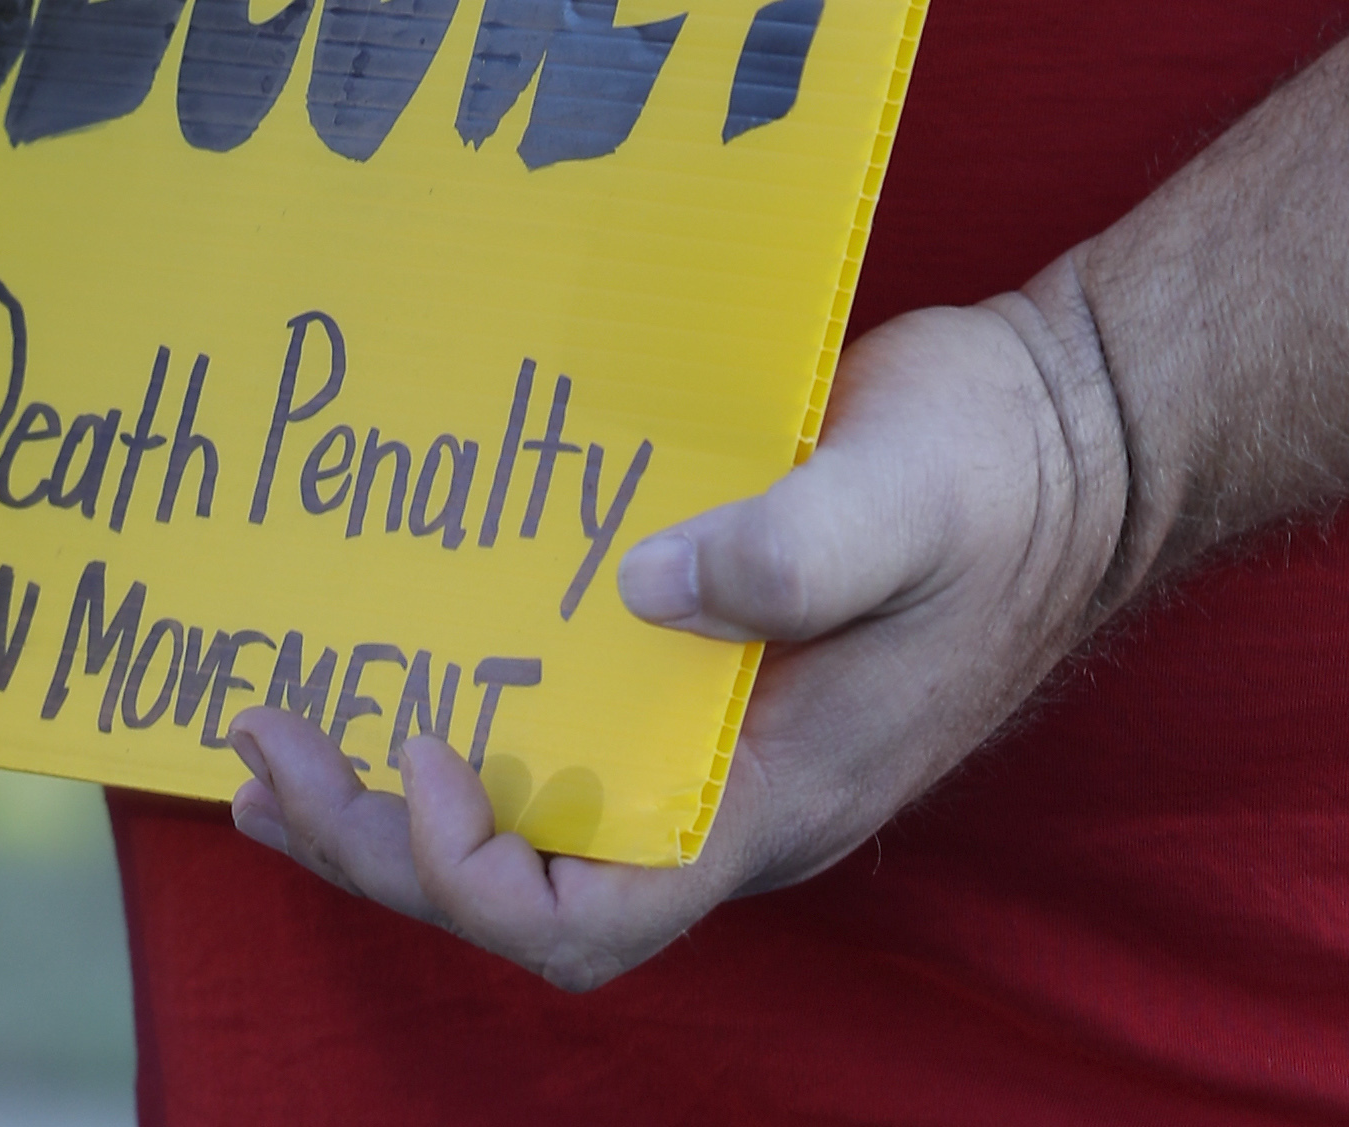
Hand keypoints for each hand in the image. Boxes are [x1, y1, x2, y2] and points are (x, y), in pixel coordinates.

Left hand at [226, 283, 1129, 988]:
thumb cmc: (1004, 473)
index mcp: (777, 799)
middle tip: (262, 757)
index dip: (478, 870)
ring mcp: (722, 739)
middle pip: (531, 892)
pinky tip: (401, 662)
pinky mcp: (710, 662)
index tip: (413, 748)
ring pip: (534, 823)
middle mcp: (735, 797)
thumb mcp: (904, 495)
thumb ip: (783, 552)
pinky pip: (566, 733)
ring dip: (395, 802)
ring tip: (274, 752)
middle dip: (382, 846)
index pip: (594, 919)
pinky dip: (468, 714)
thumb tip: (638, 588)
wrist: (1086, 430)